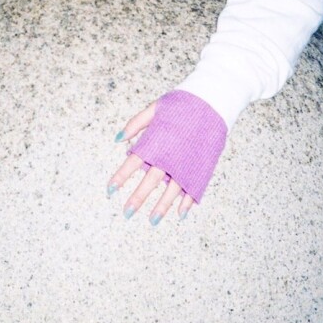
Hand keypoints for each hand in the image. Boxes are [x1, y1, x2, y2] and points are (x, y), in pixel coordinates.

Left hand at [107, 102, 195, 222]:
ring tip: (151, 221)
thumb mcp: (155, 108)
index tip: (110, 190)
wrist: (213, 102)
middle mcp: (169, 156)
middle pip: (150, 182)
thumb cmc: (182, 104)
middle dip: (137, 198)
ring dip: (161, 207)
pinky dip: (187, 202)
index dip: (120, 177)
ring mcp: (186, 164)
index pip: (132, 163)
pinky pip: (193, 189)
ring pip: (171, 191)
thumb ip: (135, 124)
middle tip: (126, 213)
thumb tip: (117, 140)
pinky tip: (179, 214)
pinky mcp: (201, 167)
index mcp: (155, 142)